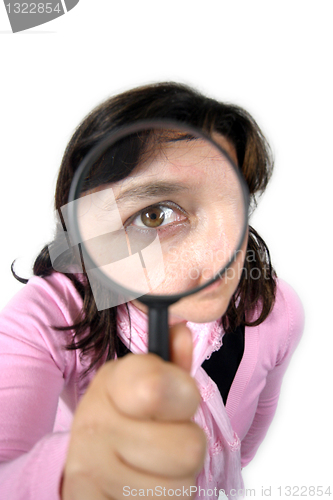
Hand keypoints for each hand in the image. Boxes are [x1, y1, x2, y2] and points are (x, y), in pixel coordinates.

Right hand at [61, 323, 205, 498]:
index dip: (184, 397)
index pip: (160, 388)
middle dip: (187, 446)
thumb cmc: (125, 416)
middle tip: (167, 439)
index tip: (178, 399)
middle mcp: (96, 423)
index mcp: (113, 382)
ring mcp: (91, 468)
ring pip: (181, 488)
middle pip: (189, 448)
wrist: (85, 460)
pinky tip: (142, 485)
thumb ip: (170, 363)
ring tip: (154, 465)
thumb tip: (181, 334)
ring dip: (176, 480)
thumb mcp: (146, 382)